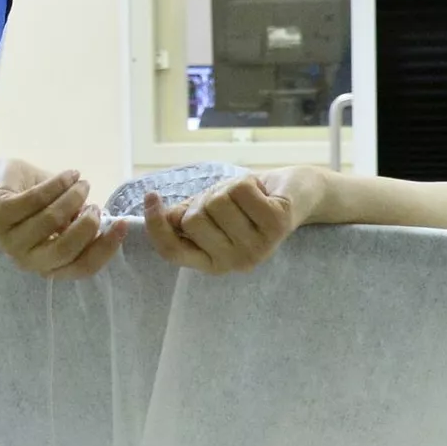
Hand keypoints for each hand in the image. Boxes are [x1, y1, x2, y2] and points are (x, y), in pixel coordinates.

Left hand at [0, 160, 128, 280]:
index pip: (82, 267)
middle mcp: (26, 259)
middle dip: (87, 225)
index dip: (106, 248)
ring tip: (82, 184)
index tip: (123, 224)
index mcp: (48, 265)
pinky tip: (70, 174)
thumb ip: (81, 226)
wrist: (1, 182)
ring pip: (51, 220)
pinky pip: (36, 199)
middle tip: (94, 204)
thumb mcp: (66, 219)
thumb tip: (104, 223)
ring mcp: (9, 238)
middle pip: (65, 250)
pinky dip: (58, 183)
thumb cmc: (39, 203)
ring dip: (73, 198)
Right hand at [143, 171, 302, 274]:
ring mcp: (258, 248)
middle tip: (227, 200)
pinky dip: (247, 182)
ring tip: (246, 197)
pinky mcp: (276, 226)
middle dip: (204, 198)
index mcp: (214, 263)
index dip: (155, 226)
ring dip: (228, 188)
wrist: (296, 193)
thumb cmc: (247, 203)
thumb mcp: (209, 212)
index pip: (172, 252)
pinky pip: (239, 191)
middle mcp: (235, 263)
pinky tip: (262, 192)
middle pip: (193, 220)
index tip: (150, 197)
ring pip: (216, 202)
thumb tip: (155, 213)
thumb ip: (181, 218)